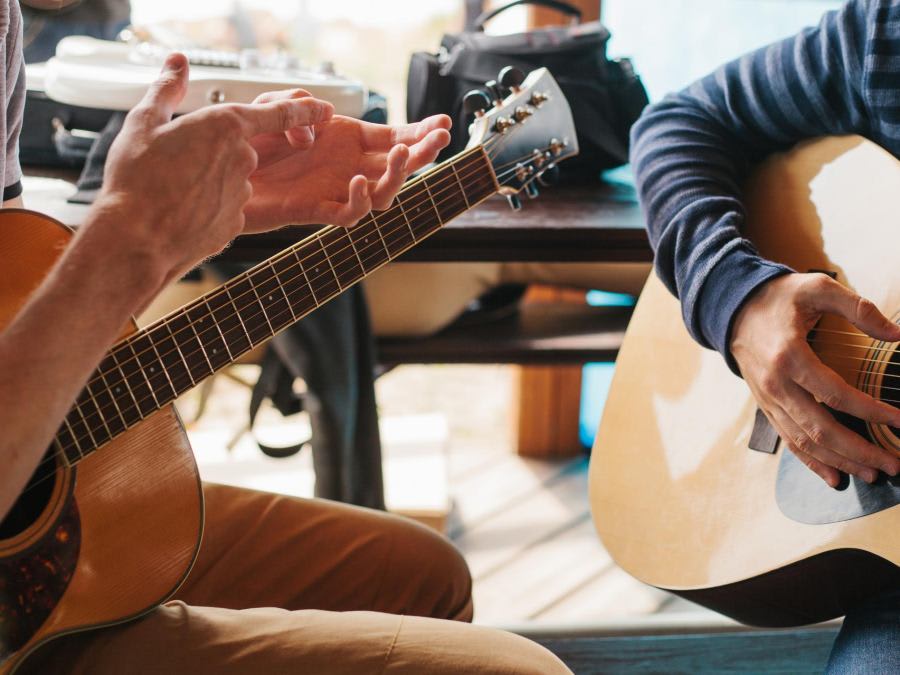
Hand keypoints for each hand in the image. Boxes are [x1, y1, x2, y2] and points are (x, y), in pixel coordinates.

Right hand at [96, 54, 332, 279]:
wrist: (137, 238)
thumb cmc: (136, 179)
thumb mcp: (144, 122)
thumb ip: (167, 89)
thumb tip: (178, 62)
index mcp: (226, 126)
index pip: (279, 113)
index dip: (304, 111)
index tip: (325, 109)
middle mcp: (243, 158)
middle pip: (243, 149)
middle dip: (217, 154)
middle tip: (179, 162)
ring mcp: (243, 192)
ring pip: (234, 179)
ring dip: (211, 182)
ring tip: (174, 190)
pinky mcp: (238, 221)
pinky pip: (227, 208)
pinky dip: (210, 208)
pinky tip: (183, 212)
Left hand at [242, 89, 451, 230]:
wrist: (218, 173)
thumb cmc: (246, 142)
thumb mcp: (273, 105)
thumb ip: (299, 104)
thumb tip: (326, 120)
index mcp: (344, 140)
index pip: (392, 137)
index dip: (419, 132)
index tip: (444, 123)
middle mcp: (345, 166)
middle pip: (397, 165)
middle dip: (422, 152)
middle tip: (439, 140)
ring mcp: (334, 190)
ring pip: (382, 194)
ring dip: (396, 175)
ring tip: (399, 154)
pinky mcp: (315, 210)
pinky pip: (349, 214)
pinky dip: (359, 201)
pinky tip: (358, 181)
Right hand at [731, 273, 899, 486]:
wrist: (733, 309)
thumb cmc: (778, 298)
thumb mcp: (817, 289)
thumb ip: (858, 308)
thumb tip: (896, 333)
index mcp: (790, 356)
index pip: (835, 393)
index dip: (870, 410)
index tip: (898, 420)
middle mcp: (776, 385)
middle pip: (820, 429)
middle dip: (860, 450)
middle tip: (892, 464)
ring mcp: (769, 400)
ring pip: (805, 441)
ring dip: (840, 461)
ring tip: (872, 474)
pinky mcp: (767, 407)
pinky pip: (789, 441)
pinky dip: (812, 463)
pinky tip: (835, 477)